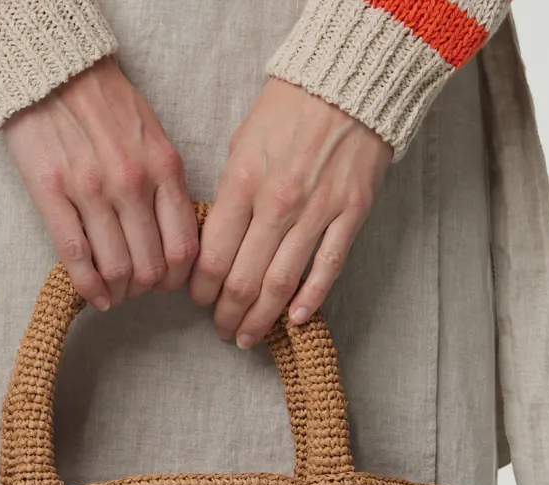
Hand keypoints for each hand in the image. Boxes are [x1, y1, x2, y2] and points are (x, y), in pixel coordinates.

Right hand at [2, 55, 199, 310]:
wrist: (53, 68)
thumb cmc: (105, 104)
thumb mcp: (153, 137)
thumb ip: (166, 184)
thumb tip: (173, 237)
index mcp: (163, 168)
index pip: (184, 248)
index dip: (177, 279)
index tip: (165, 282)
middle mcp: (132, 182)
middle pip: (151, 267)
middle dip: (145, 290)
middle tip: (136, 289)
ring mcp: (91, 190)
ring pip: (117, 269)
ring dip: (118, 291)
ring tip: (114, 292)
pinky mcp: (52, 193)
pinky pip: (76, 258)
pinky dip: (89, 287)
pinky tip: (95, 296)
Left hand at [191, 77, 392, 347]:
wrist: (349, 81)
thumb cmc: (290, 109)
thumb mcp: (242, 144)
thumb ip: (229, 196)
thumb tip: (215, 244)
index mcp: (243, 183)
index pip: (212, 256)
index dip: (201, 290)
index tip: (199, 301)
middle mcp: (277, 203)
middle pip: (243, 281)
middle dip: (227, 314)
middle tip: (222, 331)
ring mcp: (316, 212)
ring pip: (281, 285)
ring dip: (261, 320)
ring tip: (249, 338)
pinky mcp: (349, 215)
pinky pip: (326, 269)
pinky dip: (310, 300)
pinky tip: (295, 321)